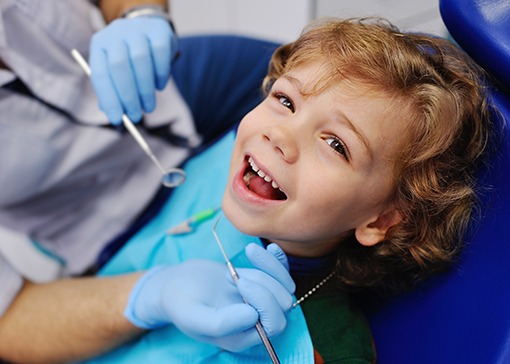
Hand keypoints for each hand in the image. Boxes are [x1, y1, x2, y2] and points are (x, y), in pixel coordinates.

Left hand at [89, 16, 176, 123]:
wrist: (149, 28)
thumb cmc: (130, 58)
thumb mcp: (117, 71)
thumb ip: (113, 90)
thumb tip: (115, 115)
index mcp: (99, 45)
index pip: (99, 74)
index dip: (108, 99)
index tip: (117, 120)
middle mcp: (115, 33)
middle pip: (119, 66)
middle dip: (128, 96)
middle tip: (135, 117)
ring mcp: (137, 29)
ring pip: (140, 61)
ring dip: (145, 90)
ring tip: (149, 107)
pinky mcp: (158, 30)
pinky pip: (160, 54)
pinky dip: (160, 75)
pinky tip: (160, 86)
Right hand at [124, 243, 294, 351]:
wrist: (175, 285)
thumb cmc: (181, 303)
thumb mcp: (193, 316)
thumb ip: (220, 323)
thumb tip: (253, 316)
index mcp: (244, 337)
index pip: (274, 323)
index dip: (264, 301)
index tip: (240, 281)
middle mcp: (257, 322)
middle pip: (283, 303)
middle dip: (263, 283)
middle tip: (232, 274)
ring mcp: (260, 302)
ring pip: (284, 285)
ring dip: (267, 268)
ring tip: (240, 262)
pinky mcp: (260, 283)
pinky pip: (281, 272)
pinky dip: (278, 259)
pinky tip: (270, 247)